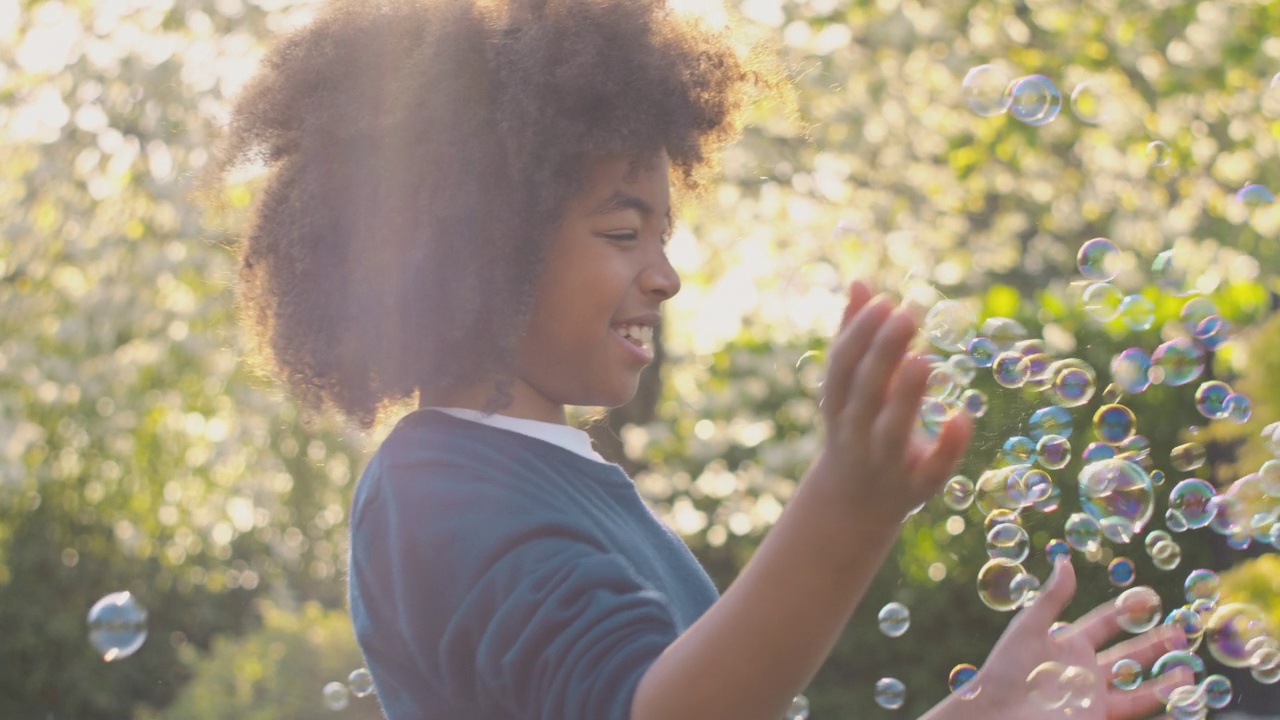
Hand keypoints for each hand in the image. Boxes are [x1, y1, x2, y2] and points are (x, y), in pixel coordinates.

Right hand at [810, 280, 972, 521]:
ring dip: (905, 396)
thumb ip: (856, 337)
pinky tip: (963, 416)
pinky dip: (947, 446)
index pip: (842, 367)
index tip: (883, 302)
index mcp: (839, 406)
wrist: (855, 504)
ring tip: (925, 358)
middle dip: (882, 353)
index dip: (858, 334)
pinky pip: (933, 469)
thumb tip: (859, 282)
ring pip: (891, 430)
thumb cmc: (859, 429)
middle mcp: (856, 435)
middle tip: (907, 314)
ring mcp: (885, 463)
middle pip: (865, 392)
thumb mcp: (850, 387)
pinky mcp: (918, 487)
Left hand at [967, 557, 1193, 719]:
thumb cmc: (1005, 671)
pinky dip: (1161, 713)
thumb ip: (1051, 597)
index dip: (1126, 609)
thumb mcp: (1028, 628)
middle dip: (1156, 645)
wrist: (997, 715)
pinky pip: (1137, 717)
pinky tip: (1184, 707)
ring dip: (1165, 683)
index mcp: (1068, 645)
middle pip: (1129, 656)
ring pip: (1139, 691)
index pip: (1104, 623)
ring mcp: (1093, 699)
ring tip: (1189, 671)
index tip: (1152, 596)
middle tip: (1182, 632)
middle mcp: (1085, 672)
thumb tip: (1065, 560)